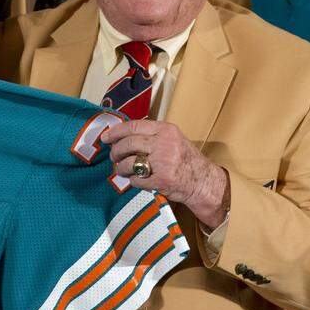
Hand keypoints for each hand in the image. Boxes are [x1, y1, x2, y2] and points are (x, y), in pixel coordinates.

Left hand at [102, 119, 229, 228]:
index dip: (115, 132)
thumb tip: (120, 135)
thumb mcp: (172, 139)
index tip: (105, 137)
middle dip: (116, 151)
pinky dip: (133, 181)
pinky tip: (138, 180)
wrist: (203, 182)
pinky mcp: (162, 180)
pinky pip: (136, 180)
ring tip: (123, 170)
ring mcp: (164, 162)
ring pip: (129, 163)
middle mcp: (165, 144)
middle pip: (128, 144)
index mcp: (166, 130)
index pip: (133, 127)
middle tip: (114, 157)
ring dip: (121, 168)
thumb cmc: (185, 159)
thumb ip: (150, 135)